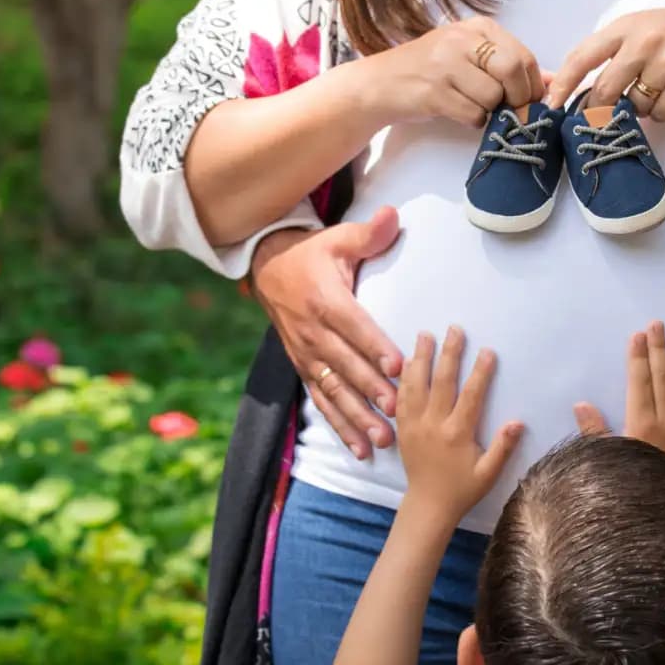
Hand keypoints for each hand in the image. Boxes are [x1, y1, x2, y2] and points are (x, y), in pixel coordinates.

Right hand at [250, 207, 404, 458]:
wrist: (267, 269)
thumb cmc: (314, 255)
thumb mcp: (337, 239)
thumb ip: (368, 233)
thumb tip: (394, 215)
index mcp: (325, 300)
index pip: (354, 327)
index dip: (374, 347)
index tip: (397, 367)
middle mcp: (313, 333)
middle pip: (345, 366)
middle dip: (371, 391)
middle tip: (397, 411)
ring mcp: (307, 356)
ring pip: (334, 391)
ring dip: (357, 418)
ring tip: (383, 440)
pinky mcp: (304, 370)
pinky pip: (322, 403)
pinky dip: (340, 427)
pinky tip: (360, 449)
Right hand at [362, 16, 544, 127]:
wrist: (382, 83)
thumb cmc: (432, 71)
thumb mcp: (472, 58)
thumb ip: (511, 66)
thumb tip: (553, 82)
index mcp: (478, 28)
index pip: (522, 55)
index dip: (533, 84)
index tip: (529, 101)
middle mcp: (462, 40)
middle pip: (512, 70)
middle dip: (518, 98)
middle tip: (510, 110)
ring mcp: (446, 64)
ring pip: (493, 97)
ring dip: (490, 111)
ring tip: (472, 105)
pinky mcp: (434, 92)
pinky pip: (473, 114)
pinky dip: (472, 121)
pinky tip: (458, 112)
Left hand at [397, 327, 523, 520]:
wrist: (428, 505)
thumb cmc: (462, 488)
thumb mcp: (488, 473)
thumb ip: (503, 447)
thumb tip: (518, 422)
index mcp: (457, 434)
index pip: (470, 396)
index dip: (480, 372)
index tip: (487, 351)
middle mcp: (433, 424)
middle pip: (442, 381)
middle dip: (449, 353)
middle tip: (455, 329)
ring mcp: (414, 424)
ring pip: (416, 384)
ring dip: (421, 357)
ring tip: (425, 335)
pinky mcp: (402, 428)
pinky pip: (401, 398)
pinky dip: (404, 378)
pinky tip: (407, 362)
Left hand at [547, 5, 664, 119]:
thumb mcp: (645, 27)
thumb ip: (614, 52)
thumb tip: (581, 88)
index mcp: (627, 27)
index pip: (583, 56)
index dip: (563, 83)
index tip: (552, 103)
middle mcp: (644, 43)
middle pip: (604, 90)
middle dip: (598, 108)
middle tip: (599, 114)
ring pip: (632, 105)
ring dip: (638, 107)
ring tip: (655, 89)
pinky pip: (659, 114)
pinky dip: (663, 110)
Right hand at [574, 321, 664, 476]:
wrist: (663, 510)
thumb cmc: (631, 483)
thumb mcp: (607, 459)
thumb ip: (594, 431)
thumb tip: (580, 404)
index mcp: (641, 422)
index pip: (640, 381)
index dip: (638, 356)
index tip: (639, 335)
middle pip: (663, 376)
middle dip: (660, 348)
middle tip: (659, 324)